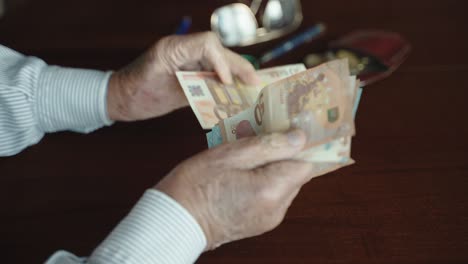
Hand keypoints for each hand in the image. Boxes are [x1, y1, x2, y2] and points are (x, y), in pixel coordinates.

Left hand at [107, 32, 259, 120]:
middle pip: (219, 51)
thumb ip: (193, 88)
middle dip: (238, 66)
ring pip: (219, 62)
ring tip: (252, 87)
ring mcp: (186, 60)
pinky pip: (212, 74)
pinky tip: (236, 93)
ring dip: (236, 74)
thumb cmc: (134, 92)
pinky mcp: (188, 73)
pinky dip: (225, 83)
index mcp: (174, 47)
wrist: (121, 98)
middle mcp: (183, 50)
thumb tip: (222, 91)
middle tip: (255, 82)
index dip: (222, 61)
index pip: (208, 44)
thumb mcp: (161, 90)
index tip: (227, 82)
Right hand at [155, 129, 318, 249]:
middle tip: (260, 138)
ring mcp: (269, 219)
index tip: (288, 130)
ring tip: (246, 157)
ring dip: (272, 168)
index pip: (306, 163)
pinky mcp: (260, 223)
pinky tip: (242, 175)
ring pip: (285, 185)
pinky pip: (272, 197)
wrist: (175, 221)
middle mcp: (277, 208)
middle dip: (282, 155)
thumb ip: (269, 145)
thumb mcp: (230, 154)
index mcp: (271, 190)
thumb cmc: (196, 184)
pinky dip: (264, 182)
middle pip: (296, 174)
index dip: (300, 145)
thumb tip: (300, 137)